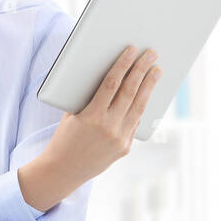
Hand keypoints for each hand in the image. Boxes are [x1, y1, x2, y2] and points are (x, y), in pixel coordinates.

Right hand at [19, 45, 160, 211]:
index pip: (112, 84)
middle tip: (151, 54)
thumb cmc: (64, 138)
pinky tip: (147, 94)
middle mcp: (108, 127)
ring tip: (157, 71)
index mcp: (91, 116)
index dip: (123, 65)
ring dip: (149, 86)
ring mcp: (119, 139)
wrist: (63, 170)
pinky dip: (141, 106)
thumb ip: (89, 98)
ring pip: (139, 106)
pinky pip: (135, 122)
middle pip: (130, 92)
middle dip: (142, 70)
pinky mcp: (125, 147)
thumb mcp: (71, 114)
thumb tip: (109, 76)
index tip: (131, 50)